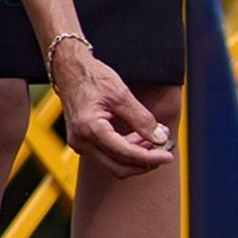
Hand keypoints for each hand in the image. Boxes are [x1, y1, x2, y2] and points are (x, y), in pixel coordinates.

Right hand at [18, 0, 174, 178]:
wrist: (69, 69)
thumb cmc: (92, 77)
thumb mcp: (121, 94)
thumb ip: (142, 119)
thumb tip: (160, 139)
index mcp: (90, 128)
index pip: (125, 154)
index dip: (150, 158)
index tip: (168, 156)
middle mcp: (81, 142)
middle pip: (120, 168)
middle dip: (145, 162)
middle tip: (165, 150)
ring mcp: (80, 144)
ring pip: (115, 164)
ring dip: (138, 155)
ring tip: (157, 137)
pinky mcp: (84, 143)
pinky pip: (109, 155)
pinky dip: (128, 150)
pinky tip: (143, 137)